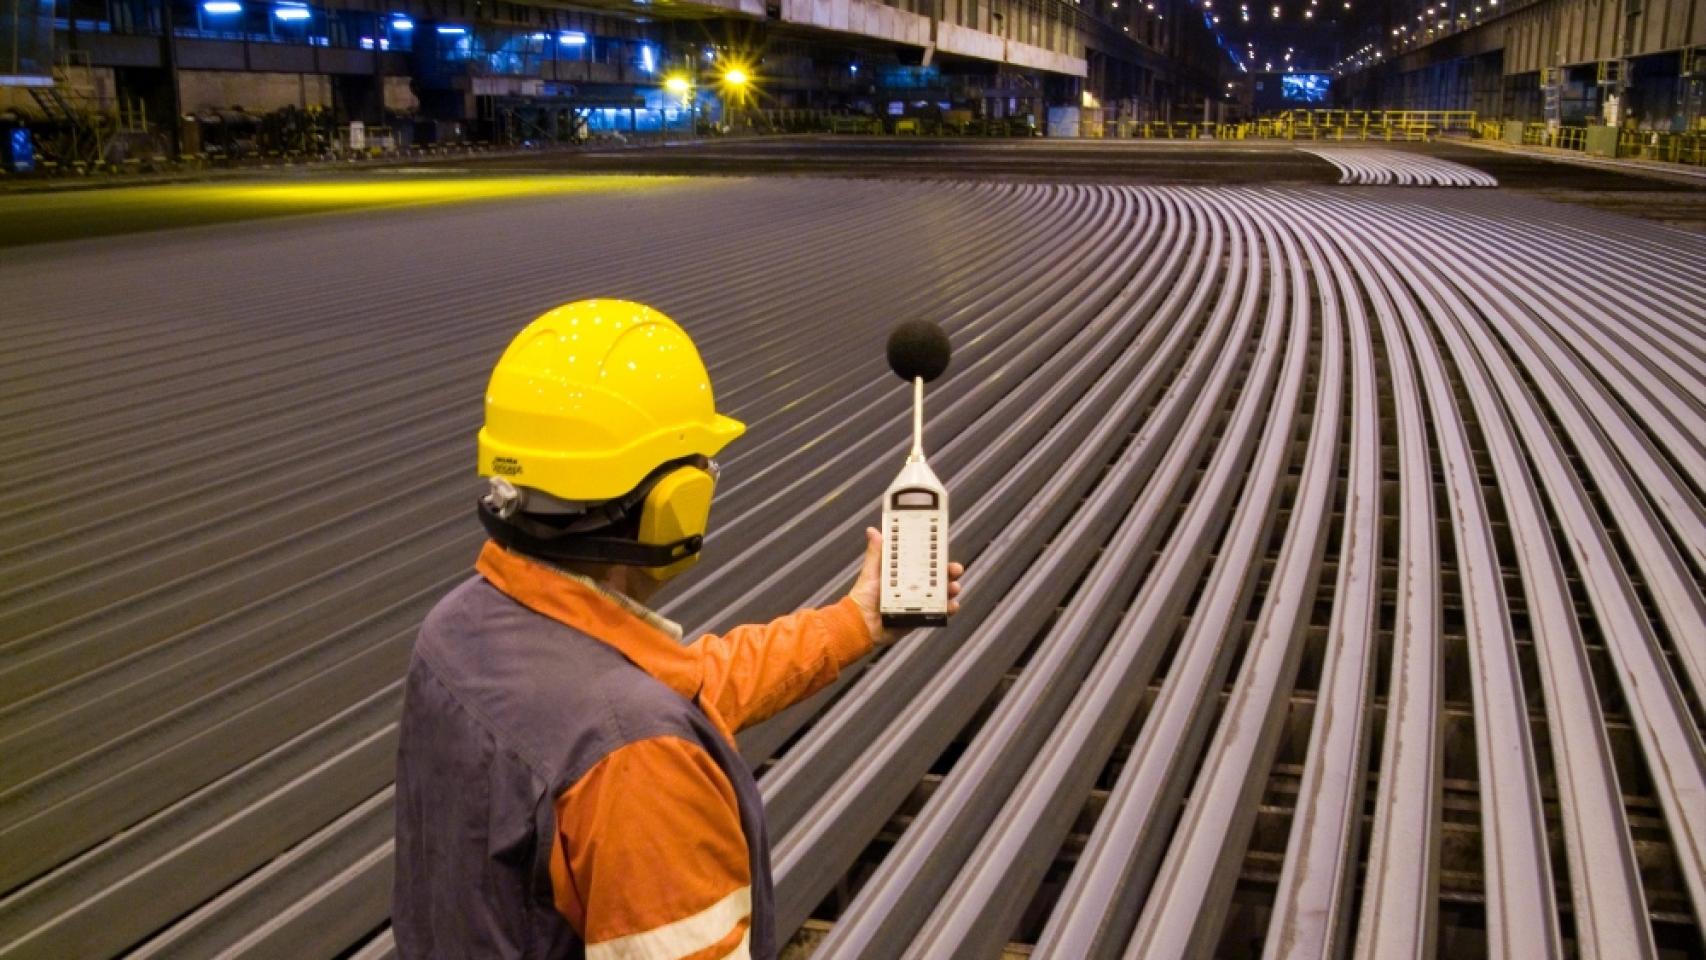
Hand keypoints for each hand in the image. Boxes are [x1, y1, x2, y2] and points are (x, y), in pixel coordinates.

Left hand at [848, 526, 963, 645]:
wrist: (861, 624)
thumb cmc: (864, 596)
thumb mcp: (871, 572)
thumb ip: (875, 553)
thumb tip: (872, 531)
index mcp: (905, 574)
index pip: (925, 562)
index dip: (937, 557)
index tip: (944, 551)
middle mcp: (914, 588)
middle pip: (938, 577)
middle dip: (950, 572)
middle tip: (955, 569)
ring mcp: (919, 603)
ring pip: (942, 594)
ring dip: (951, 589)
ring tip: (954, 587)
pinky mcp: (920, 618)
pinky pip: (939, 613)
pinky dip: (948, 609)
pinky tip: (951, 605)